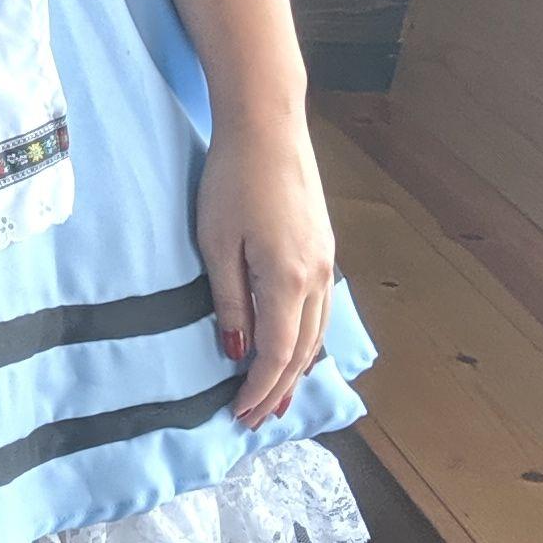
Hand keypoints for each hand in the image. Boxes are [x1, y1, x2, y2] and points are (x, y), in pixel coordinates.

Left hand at [196, 115, 337, 428]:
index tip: (241, 414)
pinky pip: (319, 308)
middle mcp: (317, 276)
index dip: (259, 387)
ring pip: (317, 331)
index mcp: (287, 279)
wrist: (268, 125)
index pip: (277, 353)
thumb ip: (229, 300)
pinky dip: (307, 337)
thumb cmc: (233, 179)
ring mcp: (326, 260)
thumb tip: (236, 349)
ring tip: (276, 395)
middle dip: (278, 387)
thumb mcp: (216, 243)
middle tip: (256, 418)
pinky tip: (294, 346)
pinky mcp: (324, 246)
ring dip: (297, 367)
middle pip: (303, 350)